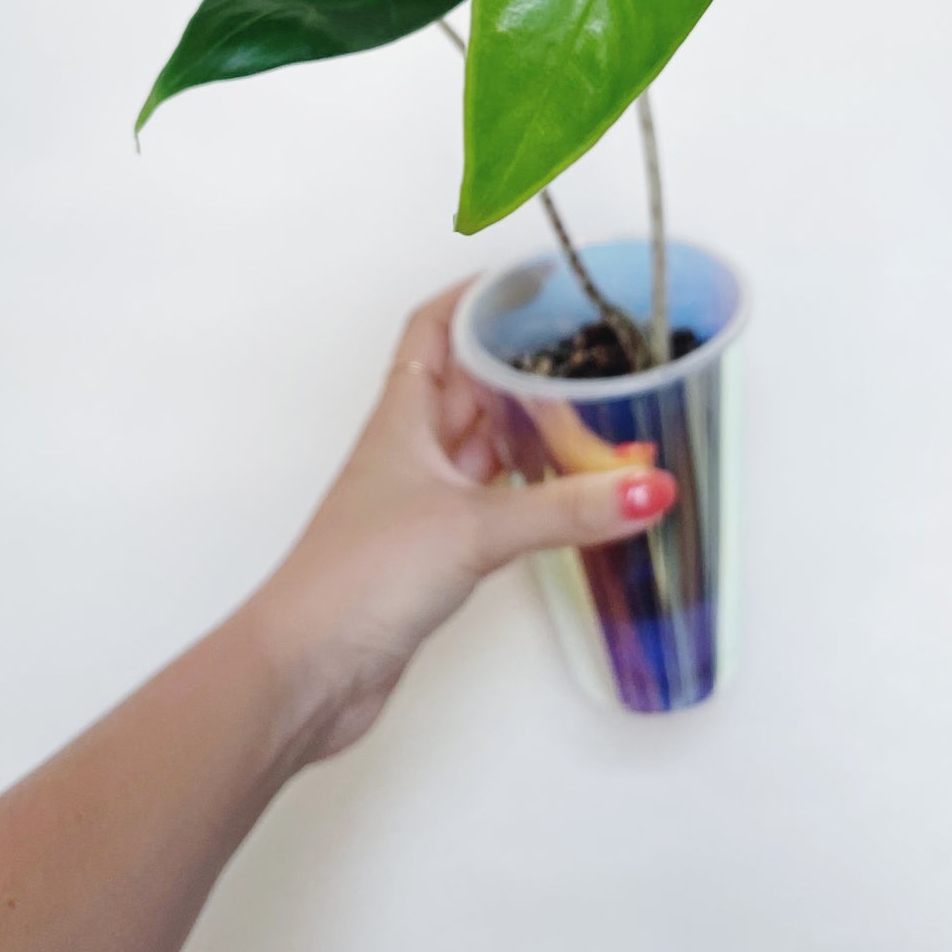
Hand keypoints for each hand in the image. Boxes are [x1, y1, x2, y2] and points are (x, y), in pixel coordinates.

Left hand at [255, 281, 676, 757]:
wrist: (304, 671)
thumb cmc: (355, 580)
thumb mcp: (473, 529)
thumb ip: (566, 509)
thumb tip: (646, 487)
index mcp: (403, 416)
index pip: (436, 327)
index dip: (479, 296)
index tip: (535, 280)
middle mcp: (411, 449)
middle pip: (472, 382)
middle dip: (527, 364)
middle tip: (592, 351)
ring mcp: (422, 500)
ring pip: (487, 444)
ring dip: (536, 431)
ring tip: (601, 416)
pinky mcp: (435, 550)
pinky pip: (495, 501)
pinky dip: (535, 492)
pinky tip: (574, 495)